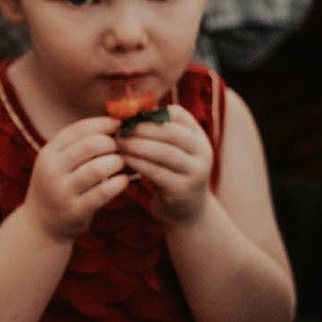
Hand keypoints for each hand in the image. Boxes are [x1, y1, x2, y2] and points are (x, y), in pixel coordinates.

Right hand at [24, 115, 131, 241]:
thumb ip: (77, 146)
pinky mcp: (75, 210)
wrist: (40, 226)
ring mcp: (62, 191)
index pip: (78, 129)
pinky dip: (118, 183)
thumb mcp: (57, 163)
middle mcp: (52, 170)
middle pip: (89, 145)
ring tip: (121, 164)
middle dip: (111, 144)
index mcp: (48, 153)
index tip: (119, 125)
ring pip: (97, 168)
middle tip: (120, 149)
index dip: (102, 124)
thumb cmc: (57, 188)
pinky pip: (103, 192)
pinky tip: (123, 181)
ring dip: (116, 163)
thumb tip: (113, 123)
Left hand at [115, 103, 213, 223]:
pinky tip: (123, 160)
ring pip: (165, 152)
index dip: (152, 113)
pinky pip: (157, 172)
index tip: (129, 115)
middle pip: (172, 133)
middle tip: (120, 128)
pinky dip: (138, 164)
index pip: (179, 115)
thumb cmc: (170, 174)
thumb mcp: (172, 151)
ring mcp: (195, 172)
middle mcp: (202, 152)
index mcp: (199, 137)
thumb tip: (129, 110)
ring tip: (118, 143)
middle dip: (143, 128)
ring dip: (138, 146)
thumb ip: (159, 133)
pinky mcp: (182, 190)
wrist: (185, 211)